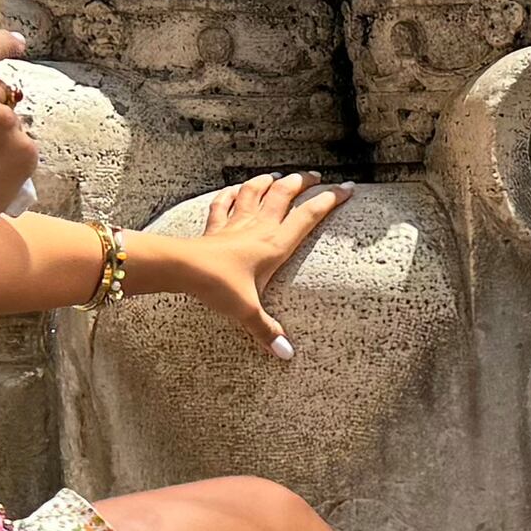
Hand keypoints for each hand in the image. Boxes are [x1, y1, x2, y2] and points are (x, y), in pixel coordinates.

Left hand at [171, 171, 346, 359]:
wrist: (182, 267)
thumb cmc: (218, 285)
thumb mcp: (247, 312)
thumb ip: (268, 331)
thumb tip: (287, 354)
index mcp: (274, 244)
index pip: (309, 216)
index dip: (331, 200)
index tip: (348, 189)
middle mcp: (258, 228)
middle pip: (284, 194)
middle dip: (303, 182)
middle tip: (317, 177)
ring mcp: (235, 223)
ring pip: (256, 191)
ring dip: (269, 181)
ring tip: (279, 176)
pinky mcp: (215, 226)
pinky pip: (224, 203)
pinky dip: (231, 193)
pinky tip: (234, 190)